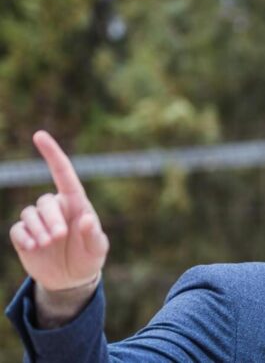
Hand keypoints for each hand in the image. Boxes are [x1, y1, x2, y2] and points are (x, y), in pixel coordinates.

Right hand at [9, 131, 108, 290]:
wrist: (70, 279)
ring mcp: (38, 221)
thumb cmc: (89, 258)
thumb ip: (93, 235)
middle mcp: (55, 208)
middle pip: (45, 202)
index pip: (63, 174)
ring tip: (47, 245)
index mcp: (76, 204)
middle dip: (51, 219)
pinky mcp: (24, 235)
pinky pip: (17, 229)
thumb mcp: (97, 250)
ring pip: (29, 214)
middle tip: (59, 237)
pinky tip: (34, 248)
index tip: (39, 135)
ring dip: (38, 229)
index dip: (52, 154)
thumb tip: (87, 218)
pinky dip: (24, 237)